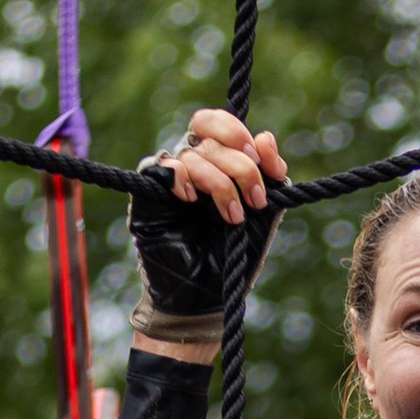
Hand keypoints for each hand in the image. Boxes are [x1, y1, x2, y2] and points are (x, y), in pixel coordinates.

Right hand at [129, 108, 288, 345]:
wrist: (206, 295)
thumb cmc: (232, 255)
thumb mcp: (265, 214)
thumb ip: (271, 176)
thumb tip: (264, 137)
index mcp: (218, 161)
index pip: (219, 123)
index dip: (239, 134)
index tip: (263, 165)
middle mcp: (193, 163)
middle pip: (207, 132)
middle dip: (238, 162)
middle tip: (254, 195)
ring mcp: (171, 177)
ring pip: (193, 153)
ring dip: (220, 184)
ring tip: (233, 218)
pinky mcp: (149, 193)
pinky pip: (163, 167)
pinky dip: (181, 177)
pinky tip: (190, 199)